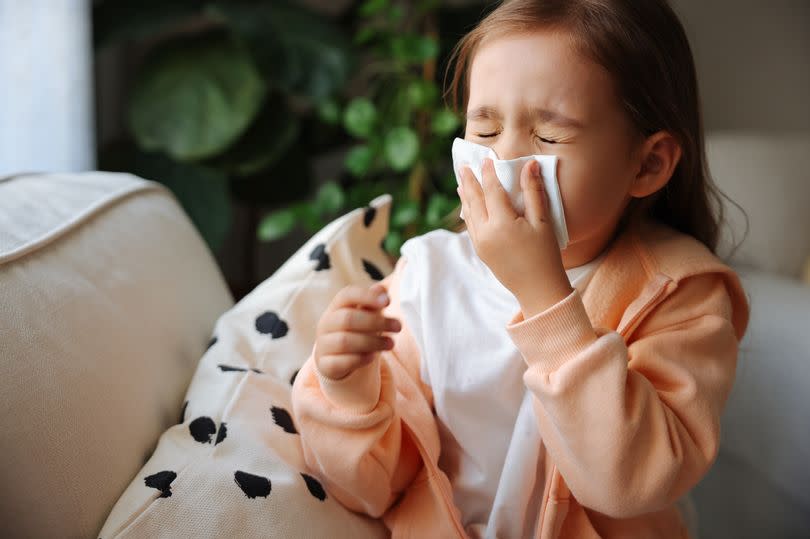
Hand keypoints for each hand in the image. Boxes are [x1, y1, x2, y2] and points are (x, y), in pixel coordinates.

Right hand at [314, 283, 401, 379]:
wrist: (339, 360)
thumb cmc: (356, 332)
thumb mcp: (365, 316)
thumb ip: (372, 303)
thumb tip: (381, 290)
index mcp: (336, 307)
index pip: (347, 295)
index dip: (366, 296)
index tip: (388, 302)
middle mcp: (326, 324)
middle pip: (348, 318)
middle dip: (376, 322)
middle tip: (398, 326)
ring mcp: (324, 345)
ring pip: (345, 341)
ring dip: (372, 342)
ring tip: (391, 343)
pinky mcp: (326, 365)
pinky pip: (342, 362)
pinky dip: (360, 359)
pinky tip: (373, 356)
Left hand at [457, 157, 571, 315]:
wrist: (537, 290)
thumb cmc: (545, 255)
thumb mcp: (543, 222)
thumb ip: (534, 192)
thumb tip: (530, 165)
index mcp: (502, 224)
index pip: (492, 190)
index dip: (489, 173)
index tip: (486, 158)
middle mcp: (485, 233)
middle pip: (474, 200)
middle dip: (469, 181)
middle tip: (463, 165)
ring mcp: (480, 243)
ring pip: (469, 214)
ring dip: (465, 196)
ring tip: (462, 182)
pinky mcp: (480, 252)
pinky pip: (470, 227)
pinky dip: (468, 212)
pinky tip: (469, 206)